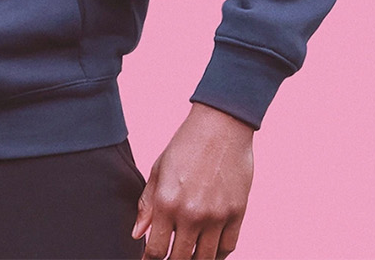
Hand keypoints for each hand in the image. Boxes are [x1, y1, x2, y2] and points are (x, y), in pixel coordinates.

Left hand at [134, 103, 254, 259]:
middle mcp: (192, 214)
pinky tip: (209, 249)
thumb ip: (147, 205)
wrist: (221, 127)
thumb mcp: (158, 171)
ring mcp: (217, 215)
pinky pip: (228, 246)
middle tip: (170, 256)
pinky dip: (218, 253)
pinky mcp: (237, 213)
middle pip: (181, 258)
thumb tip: (137, 234)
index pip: (157, 249)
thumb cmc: (185, 146)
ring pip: (206, 258)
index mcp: (167, 203)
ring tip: (188, 254)